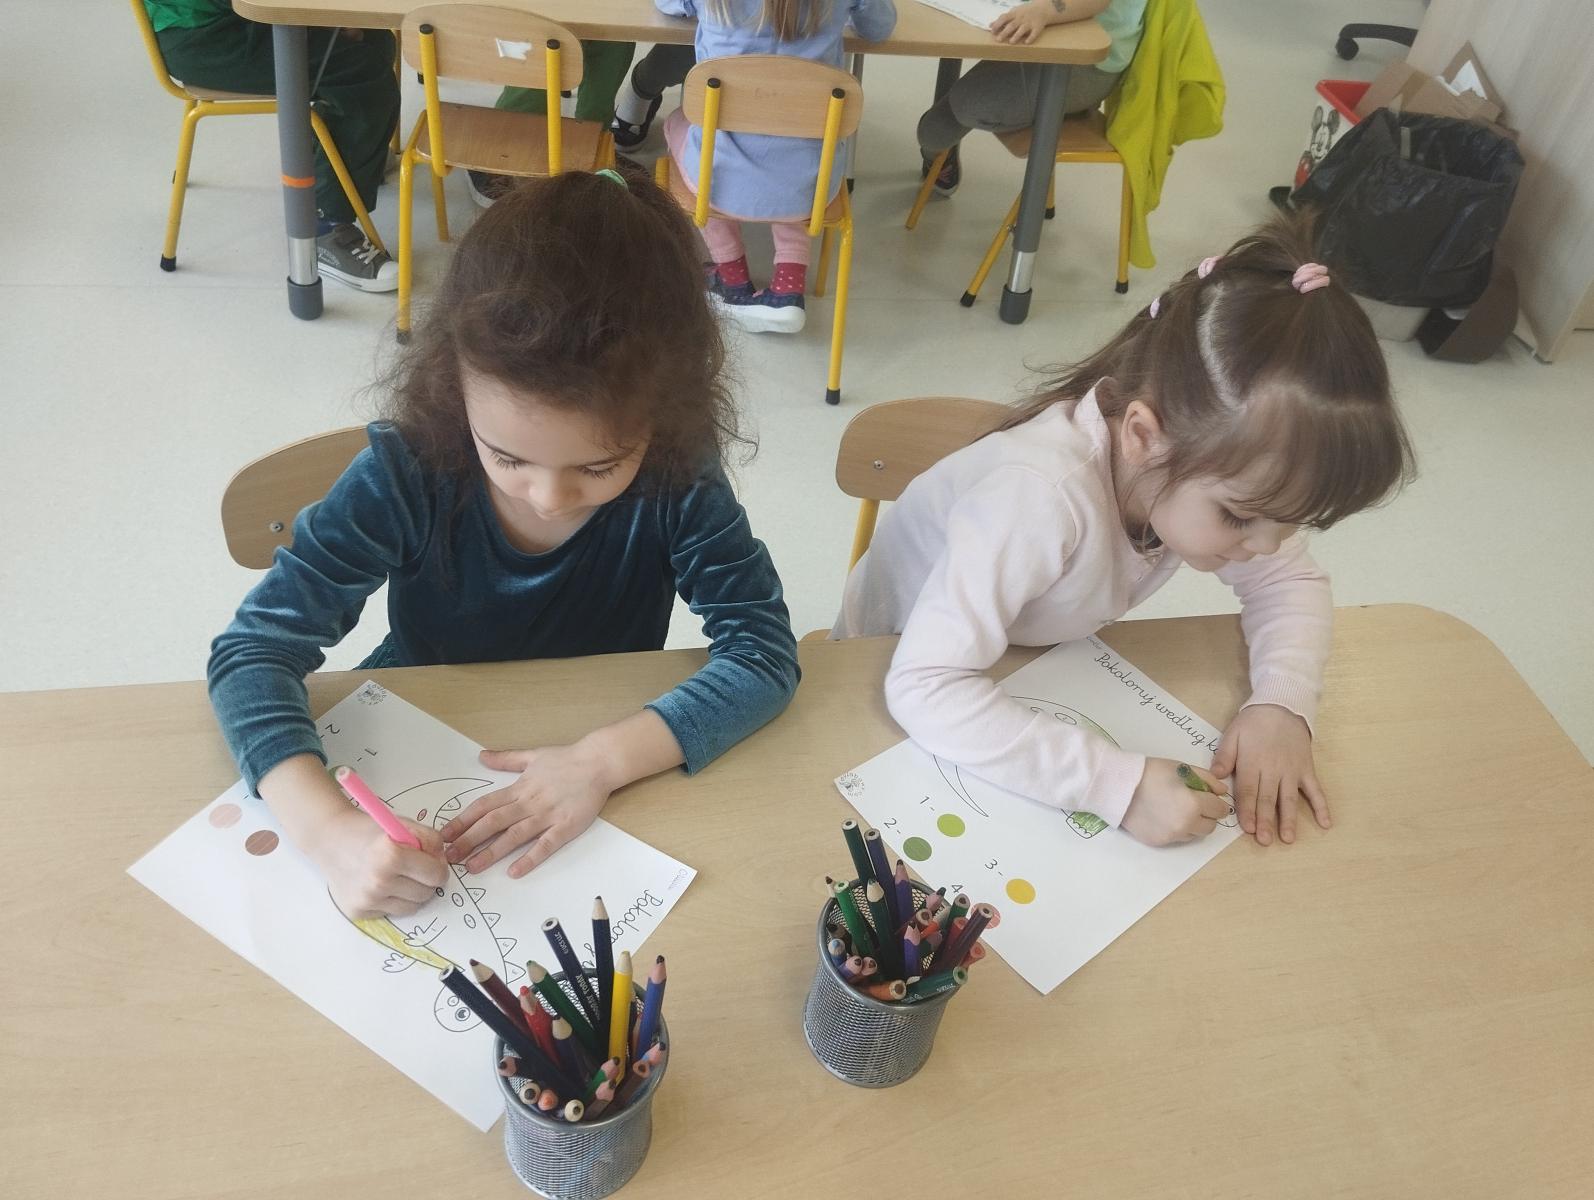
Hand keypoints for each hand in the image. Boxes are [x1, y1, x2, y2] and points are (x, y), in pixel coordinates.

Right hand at [312, 809, 447, 918]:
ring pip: (411, 907)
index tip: (431, 860)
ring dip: (411, 893)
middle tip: (414, 867)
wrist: (330, 840)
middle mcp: (378, 881)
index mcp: (391, 855)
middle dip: (426, 880)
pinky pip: (391, 912)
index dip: (438, 866)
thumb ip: (430, 840)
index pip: (436, 875)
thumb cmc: (369, 831)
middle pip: (426, 894)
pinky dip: (392, 900)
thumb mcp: (403, 825)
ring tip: (397, 875)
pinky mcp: (358, 912)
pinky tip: (380, 884)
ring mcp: (367, 900)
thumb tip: (442, 862)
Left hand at [440, 746, 612, 877]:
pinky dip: (529, 858)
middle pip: (493, 822)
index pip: (484, 805)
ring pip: (514, 835)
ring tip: (473, 867)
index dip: (463, 820)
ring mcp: (547, 815)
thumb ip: (506, 759)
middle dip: (469, 840)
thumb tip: (481, 756)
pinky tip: (515, 871)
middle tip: (449, 857)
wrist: (599, 762)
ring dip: (492, 852)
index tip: (445, 835)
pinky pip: (545, 844)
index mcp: (519, 787)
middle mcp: (529, 802)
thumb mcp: (532, 755)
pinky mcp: (566, 826)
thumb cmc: (567, 759)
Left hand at [990, 1, 1053, 44]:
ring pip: (1022, 29)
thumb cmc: (1025, 12)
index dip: (998, 24)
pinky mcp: (1037, 27)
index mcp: (1014, 14)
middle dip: (1005, 32)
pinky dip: (1030, 38)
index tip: (992, 31)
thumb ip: (1002, 19)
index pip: (1004, 18)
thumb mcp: (1013, 12)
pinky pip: (1034, 33)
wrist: (1043, 8)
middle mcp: (1021, 18)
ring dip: (1017, 35)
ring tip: (1011, 42)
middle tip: (998, 39)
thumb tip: (990, 25)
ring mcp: (1029, 23)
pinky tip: (1026, 42)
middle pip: (1012, 25)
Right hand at [1120, 759, 1230, 846]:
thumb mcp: (1182, 768)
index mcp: (1194, 804)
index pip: (1220, 810)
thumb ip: (1207, 779)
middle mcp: (1186, 824)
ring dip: (1193, 824)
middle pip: (1211, 826)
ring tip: (1177, 809)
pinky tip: (1164, 816)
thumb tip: (1222, 792)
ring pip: (1195, 834)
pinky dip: (1177, 829)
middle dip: (1207, 815)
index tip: (1209, 797)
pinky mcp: (1159, 842)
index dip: (1217, 802)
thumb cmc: (1151, 773)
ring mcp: (1172, 836)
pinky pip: (1177, 838)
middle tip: (1194, 803)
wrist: (1119, 786)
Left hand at [1211, 704, 1329, 845]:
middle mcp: (1273, 769)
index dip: (1247, 810)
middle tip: (1264, 840)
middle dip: (1265, 820)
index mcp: (1252, 762)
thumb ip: (1224, 756)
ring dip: (1288, 819)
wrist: (1282, 706)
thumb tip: (1216, 776)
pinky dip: (1321, 806)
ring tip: (1288, 838)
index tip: (1247, 828)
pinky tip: (1325, 823)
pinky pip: (1316, 789)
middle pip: (1268, 798)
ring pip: (1289, 798)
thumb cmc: (1253, 722)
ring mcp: (1292, 770)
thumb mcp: (1232, 734)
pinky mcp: (1307, 769)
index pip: (1248, 790)